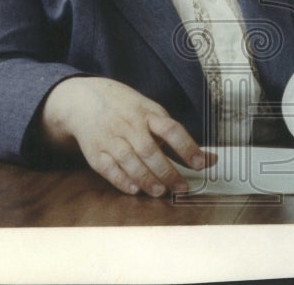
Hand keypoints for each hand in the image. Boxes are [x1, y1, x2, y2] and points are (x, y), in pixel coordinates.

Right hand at [40, 76, 214, 196]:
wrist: (84, 100)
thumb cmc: (127, 110)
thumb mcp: (152, 114)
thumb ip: (176, 139)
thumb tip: (209, 159)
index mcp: (148, 113)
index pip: (171, 129)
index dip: (187, 147)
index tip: (202, 164)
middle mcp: (130, 125)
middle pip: (150, 149)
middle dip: (167, 171)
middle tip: (182, 188)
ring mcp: (111, 138)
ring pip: (129, 160)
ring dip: (146, 178)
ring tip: (160, 192)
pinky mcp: (95, 151)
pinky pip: (108, 168)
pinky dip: (121, 180)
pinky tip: (134, 189)